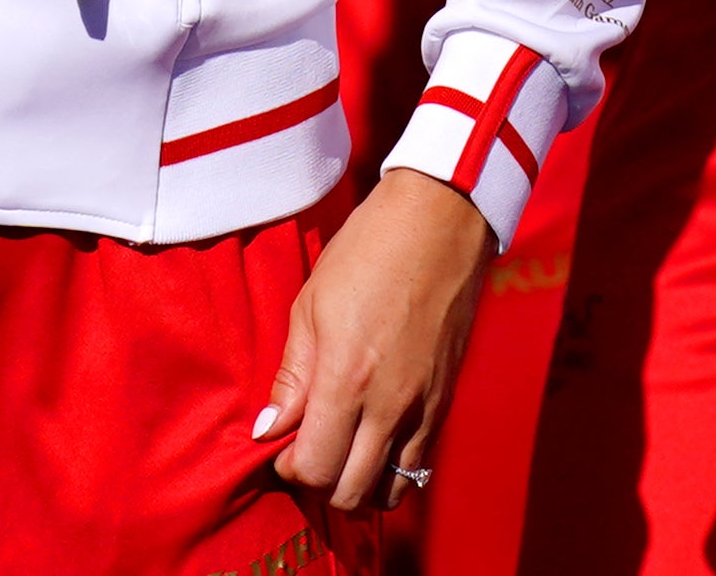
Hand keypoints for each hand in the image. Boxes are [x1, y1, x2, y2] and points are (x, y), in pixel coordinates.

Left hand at [254, 167, 489, 510]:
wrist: (440, 223)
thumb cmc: (367, 253)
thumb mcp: (310, 306)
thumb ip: (291, 377)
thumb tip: (268, 430)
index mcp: (347, 380)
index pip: (315, 468)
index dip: (290, 468)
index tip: (280, 446)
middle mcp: (390, 406)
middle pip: (350, 493)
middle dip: (320, 483)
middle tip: (307, 449)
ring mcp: (424, 410)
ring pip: (389, 492)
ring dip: (358, 484)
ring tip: (341, 449)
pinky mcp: (446, 404)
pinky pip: (418, 466)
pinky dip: (391, 469)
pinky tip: (373, 438)